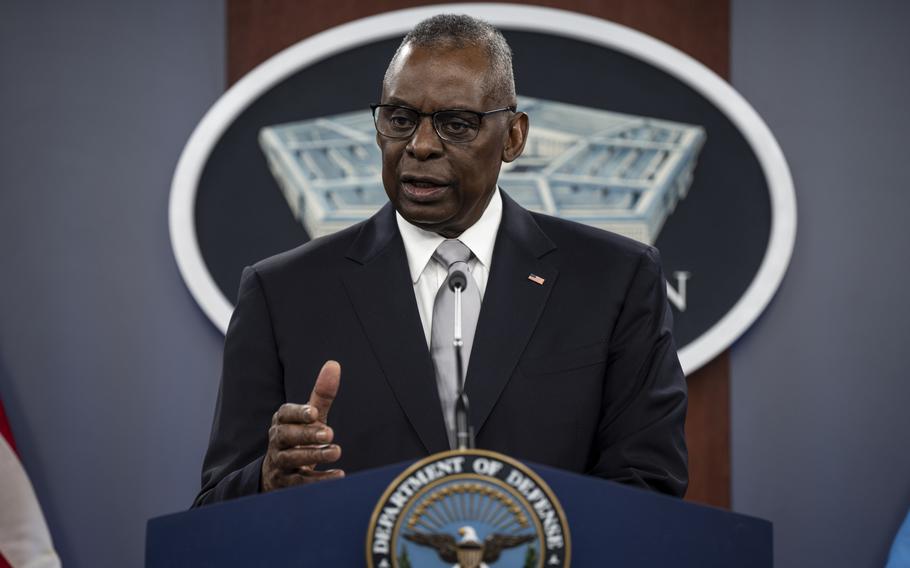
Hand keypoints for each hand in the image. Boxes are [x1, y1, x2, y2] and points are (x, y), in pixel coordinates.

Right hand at [261, 360, 343, 491]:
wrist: (279, 474)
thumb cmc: (299, 438)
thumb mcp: (310, 418)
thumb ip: (321, 395)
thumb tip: (334, 364)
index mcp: (282, 422)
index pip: (284, 414)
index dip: (297, 413)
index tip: (313, 412)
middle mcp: (277, 441)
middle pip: (286, 436)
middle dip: (307, 434)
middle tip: (330, 434)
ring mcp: (279, 464)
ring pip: (291, 459)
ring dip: (314, 455)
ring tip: (337, 451)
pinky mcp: (286, 484)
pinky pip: (300, 483)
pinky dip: (319, 480)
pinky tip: (339, 475)